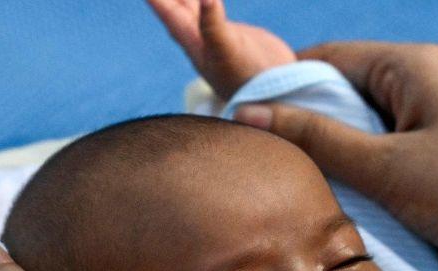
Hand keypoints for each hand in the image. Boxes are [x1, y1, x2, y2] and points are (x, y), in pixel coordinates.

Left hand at [147, 0, 295, 101]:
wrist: (280, 94)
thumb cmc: (249, 80)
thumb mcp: (228, 52)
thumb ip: (213, 26)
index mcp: (193, 42)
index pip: (169, 13)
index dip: (157, 0)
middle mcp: (200, 39)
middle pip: (177, 7)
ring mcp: (216, 37)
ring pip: (194, 8)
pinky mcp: (233, 36)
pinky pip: (213, 13)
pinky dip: (209, 2)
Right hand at [231, 42, 437, 267]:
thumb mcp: (385, 169)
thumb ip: (317, 140)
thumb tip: (249, 113)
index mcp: (419, 64)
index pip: (331, 58)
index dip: (286, 88)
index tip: (251, 126)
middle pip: (356, 92)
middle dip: (319, 127)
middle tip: (283, 170)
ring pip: (383, 128)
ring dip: (353, 157)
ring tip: (322, 193)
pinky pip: (411, 152)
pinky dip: (386, 174)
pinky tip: (370, 207)